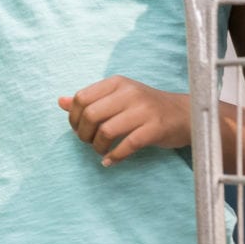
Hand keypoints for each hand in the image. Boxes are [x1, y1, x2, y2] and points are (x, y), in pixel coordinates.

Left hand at [58, 76, 190, 166]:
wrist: (184, 114)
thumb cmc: (146, 107)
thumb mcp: (118, 97)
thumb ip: (91, 99)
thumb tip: (60, 102)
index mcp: (117, 82)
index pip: (81, 98)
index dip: (73, 118)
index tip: (78, 129)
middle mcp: (129, 93)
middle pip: (91, 115)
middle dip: (83, 134)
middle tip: (89, 142)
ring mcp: (143, 110)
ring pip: (106, 131)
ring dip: (98, 147)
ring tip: (101, 151)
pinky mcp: (154, 128)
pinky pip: (127, 145)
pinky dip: (114, 156)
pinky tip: (110, 161)